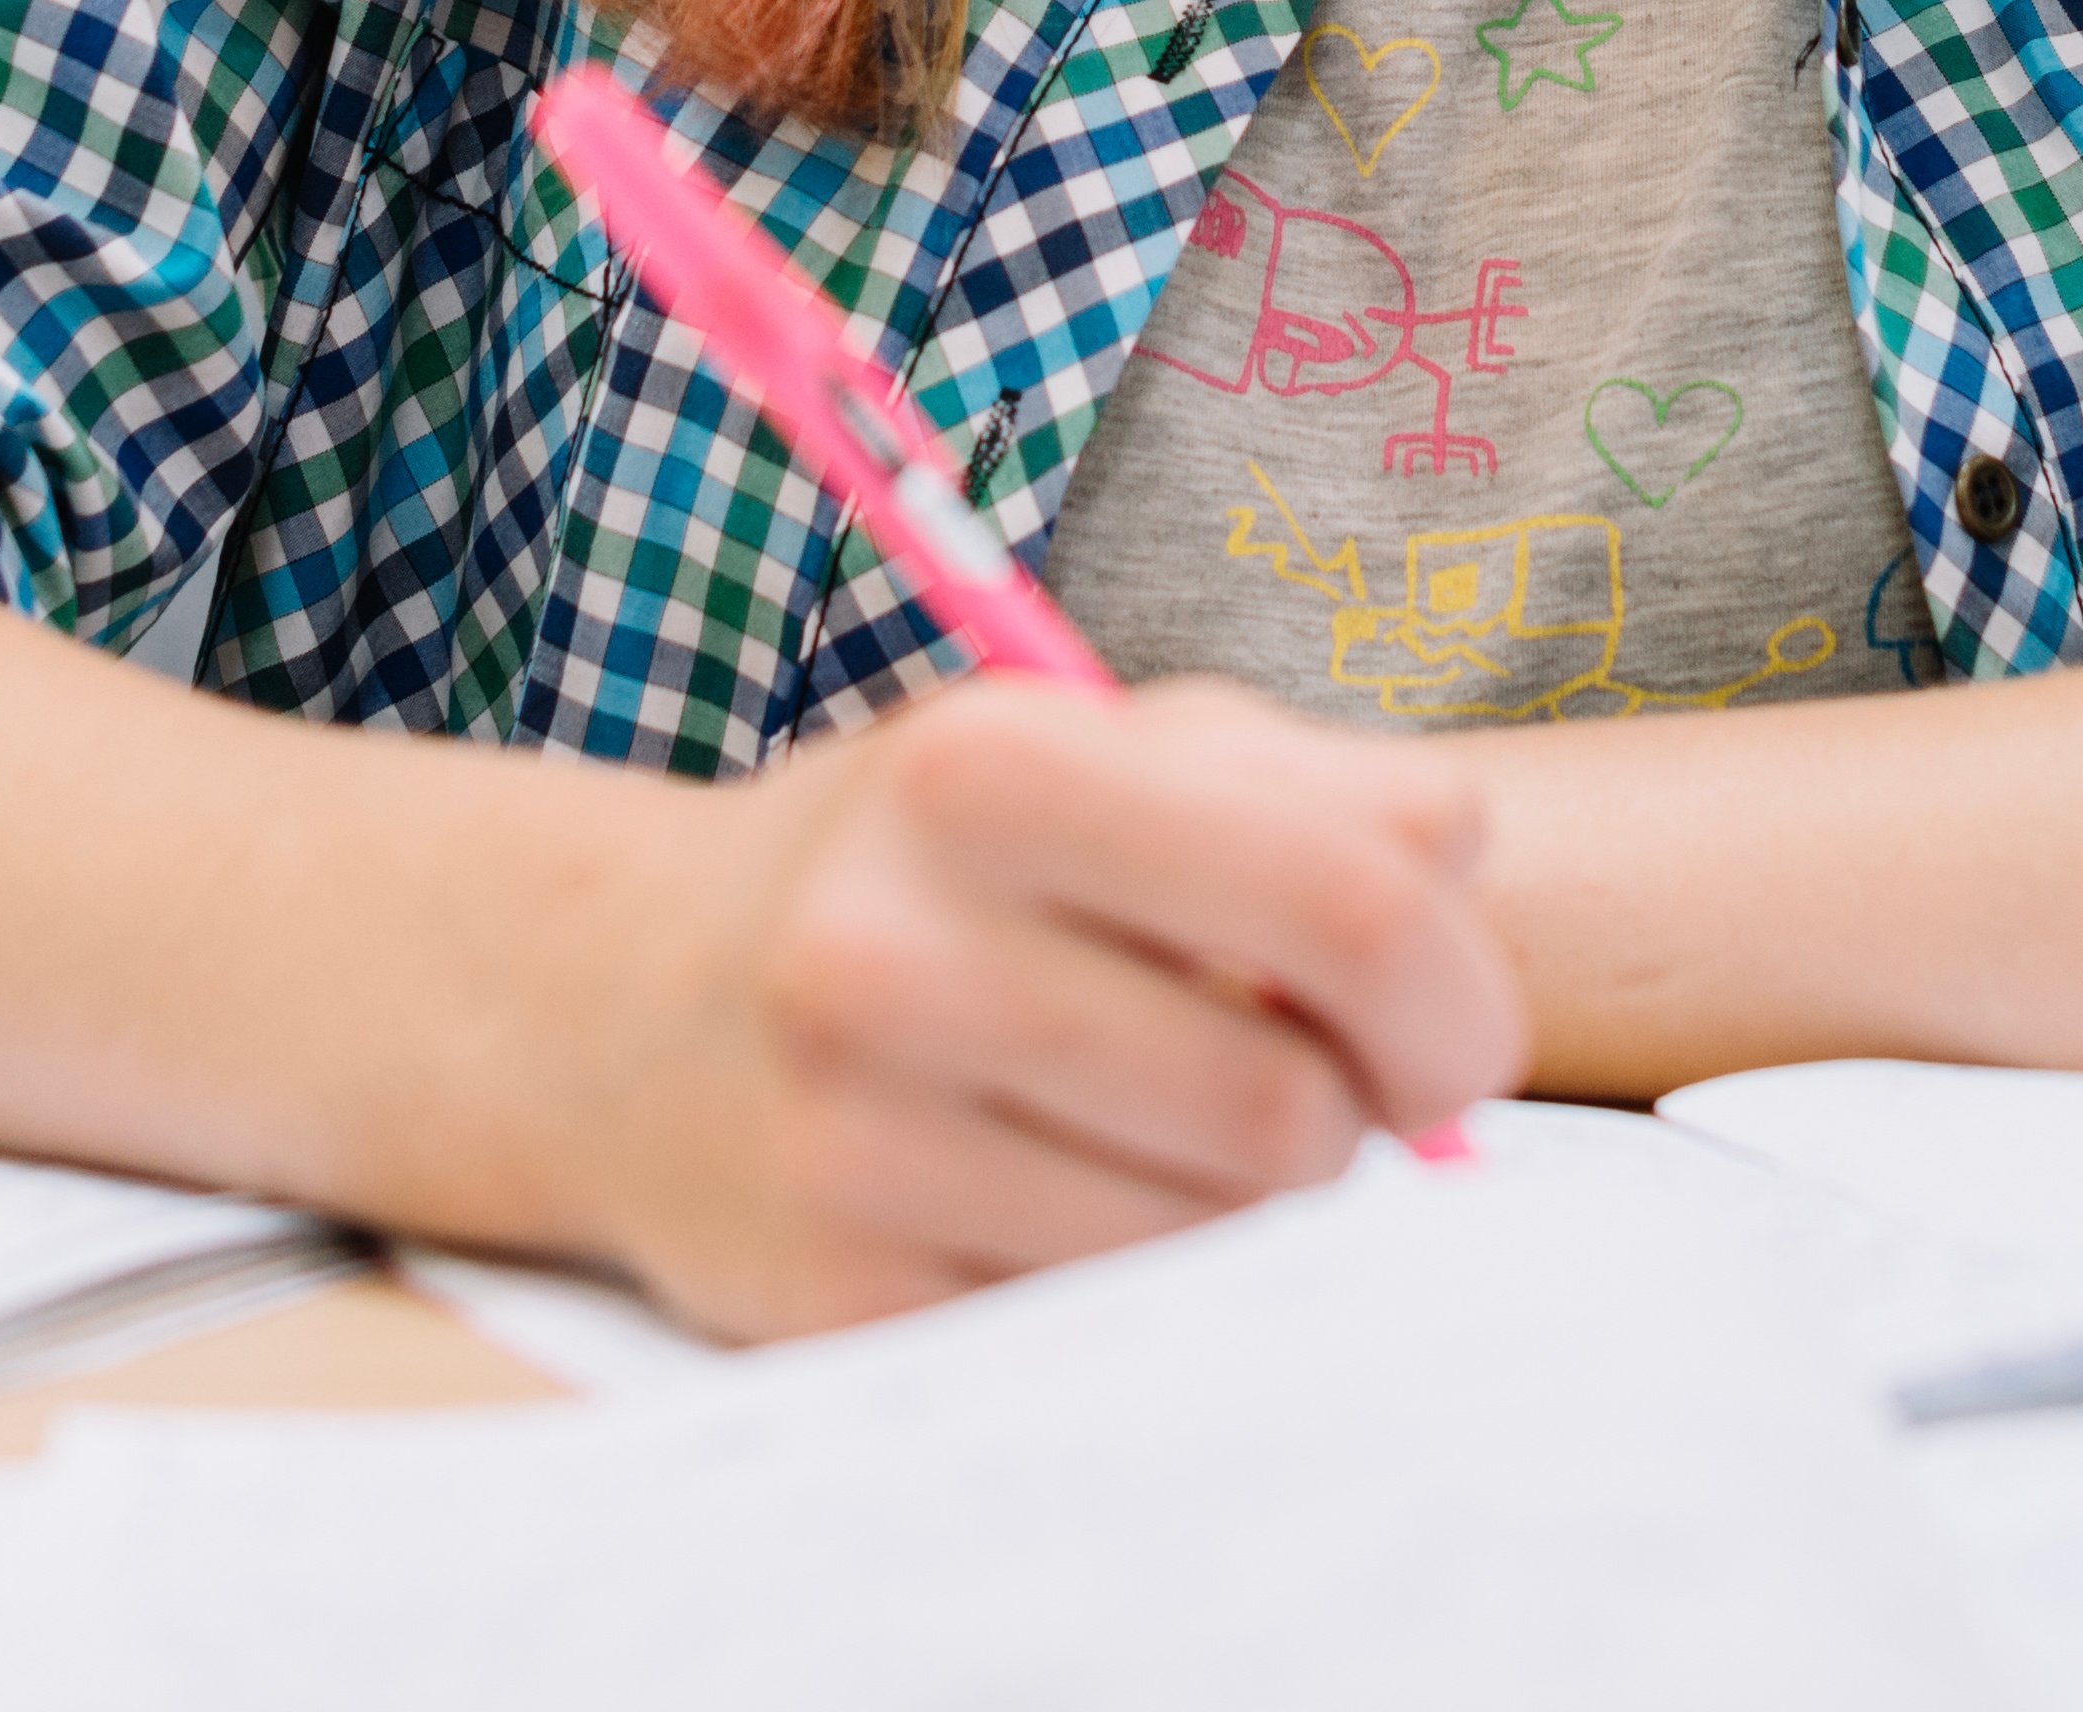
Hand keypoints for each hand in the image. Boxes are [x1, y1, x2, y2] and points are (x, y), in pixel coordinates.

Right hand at [573, 675, 1524, 1337]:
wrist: (619, 1003)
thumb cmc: (919, 866)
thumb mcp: (1088, 751)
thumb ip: (1300, 784)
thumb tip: (1463, 851)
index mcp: (992, 769)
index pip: (1348, 908)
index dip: (1456, 999)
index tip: (1449, 1046)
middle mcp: (898, 950)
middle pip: (1291, 1115)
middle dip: (1343, 1124)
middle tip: (1292, 1091)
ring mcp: (851, 1139)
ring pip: (1207, 1245)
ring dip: (1235, 1209)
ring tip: (1160, 1135)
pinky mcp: (832, 1299)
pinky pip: (1099, 1331)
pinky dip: (1125, 1282)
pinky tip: (1056, 1201)